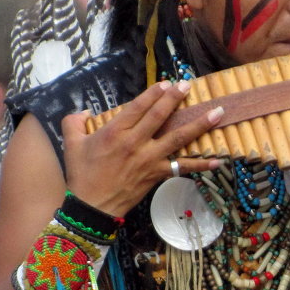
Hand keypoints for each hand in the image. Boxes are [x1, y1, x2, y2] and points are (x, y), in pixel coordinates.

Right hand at [60, 80, 222, 215]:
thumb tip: (84, 111)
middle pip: (160, 116)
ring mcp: (149, 159)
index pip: (139, 106)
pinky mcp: (157, 174)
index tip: (167, 83)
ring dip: (199, 124)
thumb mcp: (71, 144)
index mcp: (115, 131)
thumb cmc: (82, 174)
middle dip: (175, 98)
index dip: (154, 93)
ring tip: (218, 112)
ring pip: (178, 138)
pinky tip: (219, 160)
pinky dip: (201, 164)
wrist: (92, 207)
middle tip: (188, 84)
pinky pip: (183, 167)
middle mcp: (135, 142)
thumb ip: (74, 122)